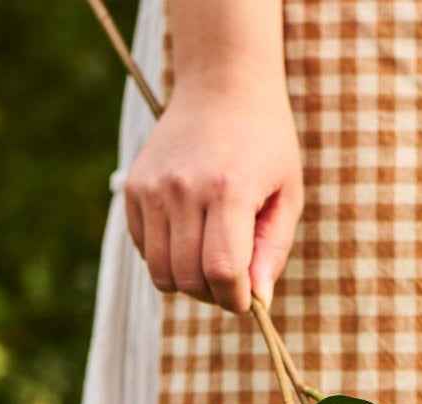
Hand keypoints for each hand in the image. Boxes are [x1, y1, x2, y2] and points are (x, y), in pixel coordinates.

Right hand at [125, 79, 303, 312]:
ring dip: (188, 282)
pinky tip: (190, 236)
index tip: (248, 300)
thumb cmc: (265, 144)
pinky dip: (167, 259)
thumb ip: (273, 251)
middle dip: (215, 295)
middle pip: (189, 279)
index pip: (222, 271)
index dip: (236, 299)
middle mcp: (183, 188)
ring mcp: (152, 188)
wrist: (222, 84)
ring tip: (211, 263)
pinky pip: (144, 251)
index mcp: (228, 190)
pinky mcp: (134, 188)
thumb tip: (259, 301)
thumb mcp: (287, 195)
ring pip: (161, 273)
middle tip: (233, 283)